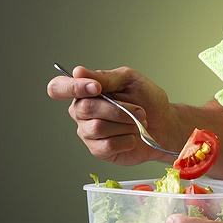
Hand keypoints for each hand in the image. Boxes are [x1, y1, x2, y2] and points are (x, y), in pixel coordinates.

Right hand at [47, 65, 176, 165]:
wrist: (165, 124)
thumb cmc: (147, 100)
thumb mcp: (129, 80)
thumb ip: (105, 77)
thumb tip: (78, 72)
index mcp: (84, 91)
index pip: (58, 88)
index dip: (72, 87)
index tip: (96, 88)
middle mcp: (80, 112)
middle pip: (86, 108)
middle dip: (118, 109)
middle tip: (140, 110)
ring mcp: (88, 132)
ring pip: (98, 127)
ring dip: (126, 124)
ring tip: (139, 122)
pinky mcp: (99, 150)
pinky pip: (107, 145)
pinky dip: (127, 140)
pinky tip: (133, 137)